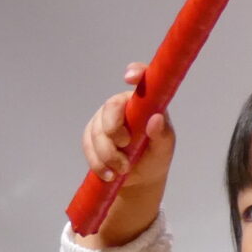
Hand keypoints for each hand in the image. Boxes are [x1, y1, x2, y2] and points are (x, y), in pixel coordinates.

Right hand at [81, 64, 174, 247]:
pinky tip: (109, 174)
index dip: (136, 72)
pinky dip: (98, 162)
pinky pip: (88, 145)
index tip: (130, 77)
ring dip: (107, 154)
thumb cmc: (155, 158)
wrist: (138, 179)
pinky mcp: (91, 135)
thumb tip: (155, 120)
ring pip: (96, 130)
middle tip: (125, 146)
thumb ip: (161, 134)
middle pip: (110, 107)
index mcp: (144, 102)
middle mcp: (123, 105)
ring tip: (123, 169)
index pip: (142, 79)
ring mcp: (104, 119)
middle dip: (113, 129)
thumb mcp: (163, 149)